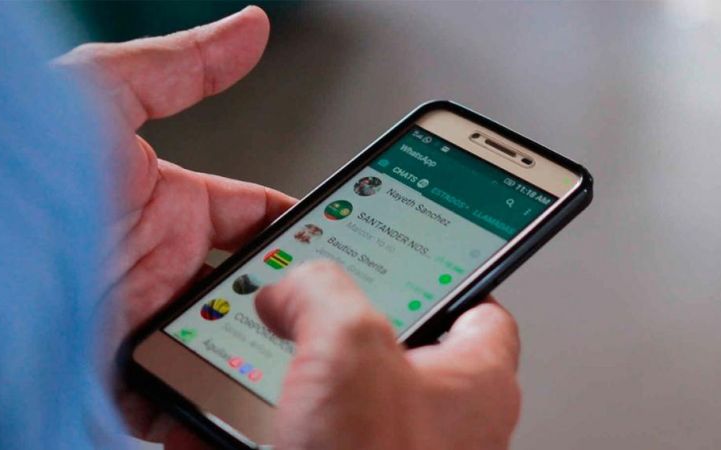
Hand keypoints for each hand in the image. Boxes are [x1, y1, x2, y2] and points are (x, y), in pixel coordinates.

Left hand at [55, 7, 293, 448]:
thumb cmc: (20, 175)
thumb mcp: (101, 99)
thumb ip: (180, 70)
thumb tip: (251, 28)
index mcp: (172, 209)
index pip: (258, 218)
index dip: (302, 231)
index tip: (347, 245)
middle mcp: (165, 268)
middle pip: (254, 290)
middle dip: (292, 303)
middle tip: (332, 321)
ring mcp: (150, 325)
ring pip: (230, 349)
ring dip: (262, 360)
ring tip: (301, 374)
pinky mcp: (129, 378)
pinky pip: (186, 404)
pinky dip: (216, 415)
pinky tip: (243, 417)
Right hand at [256, 261, 520, 449]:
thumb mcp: (347, 346)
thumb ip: (321, 292)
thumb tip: (291, 286)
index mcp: (477, 381)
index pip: (481, 309)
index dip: (443, 277)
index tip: (412, 263)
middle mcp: (449, 423)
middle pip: (405, 349)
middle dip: (349, 328)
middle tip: (316, 307)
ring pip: (350, 397)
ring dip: (303, 379)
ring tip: (263, 358)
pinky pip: (315, 438)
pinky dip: (276, 426)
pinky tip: (239, 419)